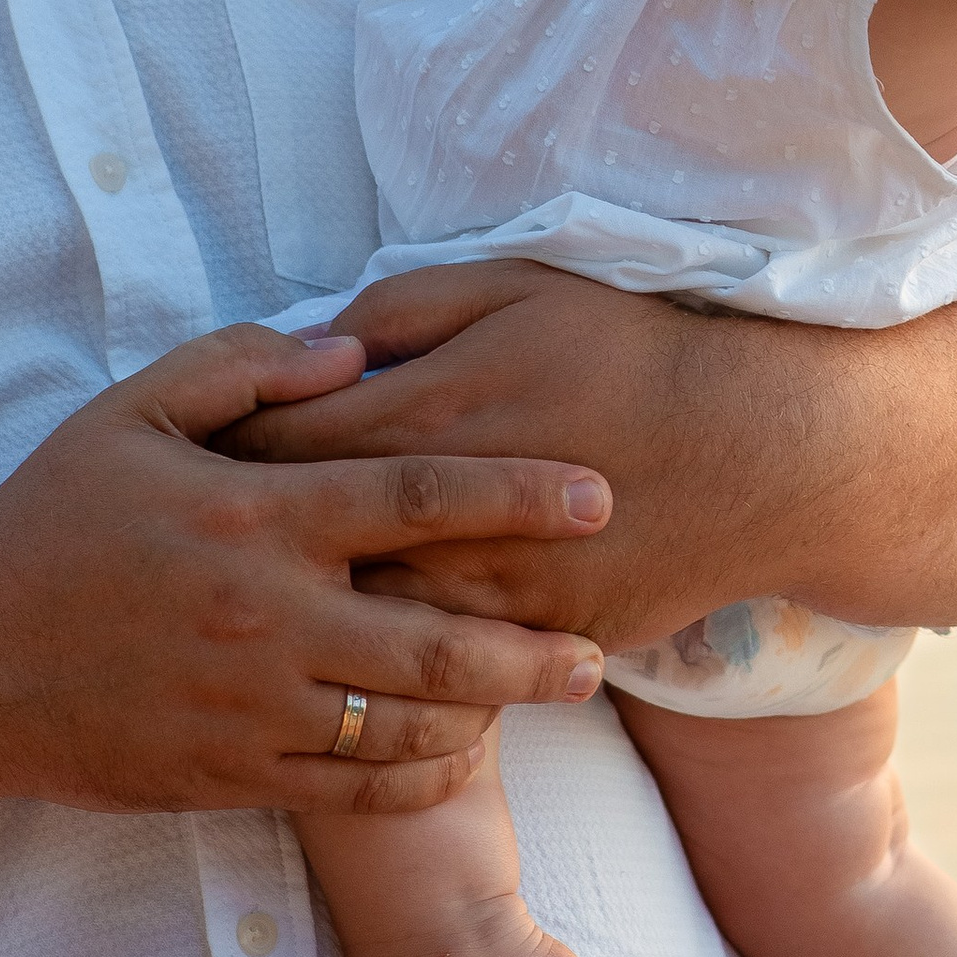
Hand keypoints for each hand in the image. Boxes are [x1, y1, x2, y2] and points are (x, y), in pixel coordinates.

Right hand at [0, 324, 612, 817]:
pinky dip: (418, 774)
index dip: (517, 493)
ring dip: (487, 716)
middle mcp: (265, 618)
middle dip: (532, 648)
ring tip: (547, 697)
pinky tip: (460, 752)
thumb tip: (355, 350)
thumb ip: (248, 367)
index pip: (415, 497)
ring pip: (403, 725)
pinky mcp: (228, 774)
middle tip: (601, 647)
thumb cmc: (54, 521)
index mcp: (255, 516)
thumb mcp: (133, 412)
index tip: (598, 493)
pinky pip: (351, 788)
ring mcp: (249, 707)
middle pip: (434, 639)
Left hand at [227, 266, 820, 646]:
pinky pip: (443, 669)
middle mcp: (448, 516)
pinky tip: (364, 653)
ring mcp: (495, 591)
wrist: (762, 452)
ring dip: (311, 621)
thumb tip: (320, 342)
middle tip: (205, 548)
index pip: (277, 444)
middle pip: (305, 548)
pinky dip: (397, 665)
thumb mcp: (516, 287)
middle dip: (247, 550)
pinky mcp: (538, 641)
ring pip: (365, 623)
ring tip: (260, 614)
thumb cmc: (633, 351)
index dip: (222, 453)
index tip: (194, 459)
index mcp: (430, 413)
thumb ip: (404, 306)